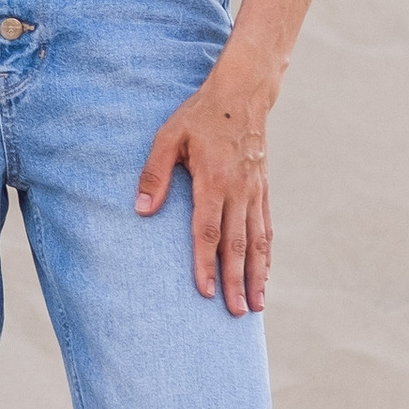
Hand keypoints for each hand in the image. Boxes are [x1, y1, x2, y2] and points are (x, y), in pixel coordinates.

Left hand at [134, 66, 273, 313]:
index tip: (206, 292)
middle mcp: (239, 190)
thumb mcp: (169, 136)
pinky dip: (267, 254)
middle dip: (236, 281)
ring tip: (256, 306)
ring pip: (257, 241)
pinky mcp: (263, 189)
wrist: (242, 95)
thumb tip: (142, 209)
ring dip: (257, 275)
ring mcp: (254, 191)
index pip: (208, 230)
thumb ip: (154, 173)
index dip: (206, 263)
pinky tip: (265, 274)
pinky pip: (266, 227)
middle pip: (237, 244)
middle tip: (236, 313)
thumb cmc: (199, 115)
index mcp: (213, 180)